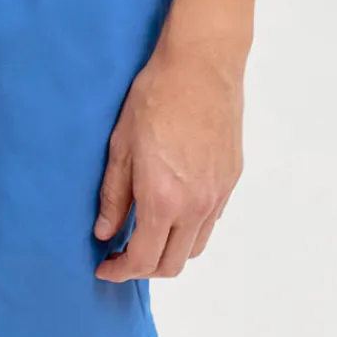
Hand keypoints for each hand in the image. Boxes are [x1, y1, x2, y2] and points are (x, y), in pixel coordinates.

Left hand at [93, 41, 243, 280]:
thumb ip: (114, 195)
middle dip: (144, 268)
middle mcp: (197, 206)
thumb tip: (105, 232)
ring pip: (195, 247)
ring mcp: (219, 195)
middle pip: (173, 264)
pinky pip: (211, 221)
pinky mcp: (232, 180)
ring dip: (169, 251)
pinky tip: (173, 209)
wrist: (202, 66)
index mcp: (164, 200)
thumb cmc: (155, 97)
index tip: (105, 266)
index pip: (144, 260)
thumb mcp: (121, 145)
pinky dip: (190, 229)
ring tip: (147, 233)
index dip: (120, 271)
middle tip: (122, 254)